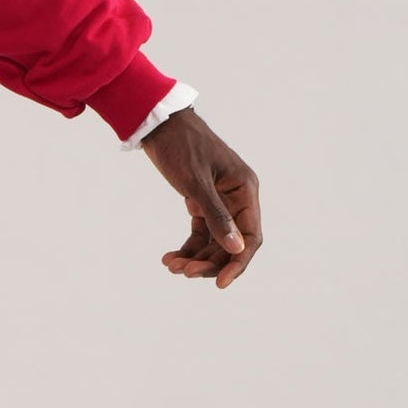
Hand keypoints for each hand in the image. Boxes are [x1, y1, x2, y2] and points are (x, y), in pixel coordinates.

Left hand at [142, 108, 262, 288]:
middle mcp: (237, 197)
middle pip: (231, 243)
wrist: (158, 124)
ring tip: (171, 265)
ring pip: (215, 241)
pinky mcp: (202, 201)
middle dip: (210, 262)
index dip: (238, 263)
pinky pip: (201, 232)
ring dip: (196, 257)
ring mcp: (220, 200)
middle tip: (183, 272)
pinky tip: (169, 257)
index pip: (250, 236)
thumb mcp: (196, 182)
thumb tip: (236, 250)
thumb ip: (217, 217)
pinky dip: (188, 247)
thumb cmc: (180, 146)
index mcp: (245, 190)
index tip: (219, 283)